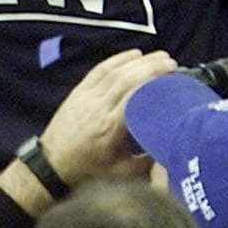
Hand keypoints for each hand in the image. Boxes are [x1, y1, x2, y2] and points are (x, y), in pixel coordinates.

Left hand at [41, 49, 176, 186]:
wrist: (53, 163)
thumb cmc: (89, 170)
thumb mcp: (123, 172)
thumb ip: (149, 161)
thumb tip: (174, 146)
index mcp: (111, 127)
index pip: (134, 96)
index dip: (153, 83)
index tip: (173, 77)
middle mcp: (98, 106)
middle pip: (126, 79)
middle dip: (150, 67)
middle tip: (171, 62)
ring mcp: (87, 96)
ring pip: (114, 71)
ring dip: (137, 61)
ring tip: (158, 56)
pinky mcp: (79, 90)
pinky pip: (100, 69)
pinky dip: (117, 59)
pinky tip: (132, 54)